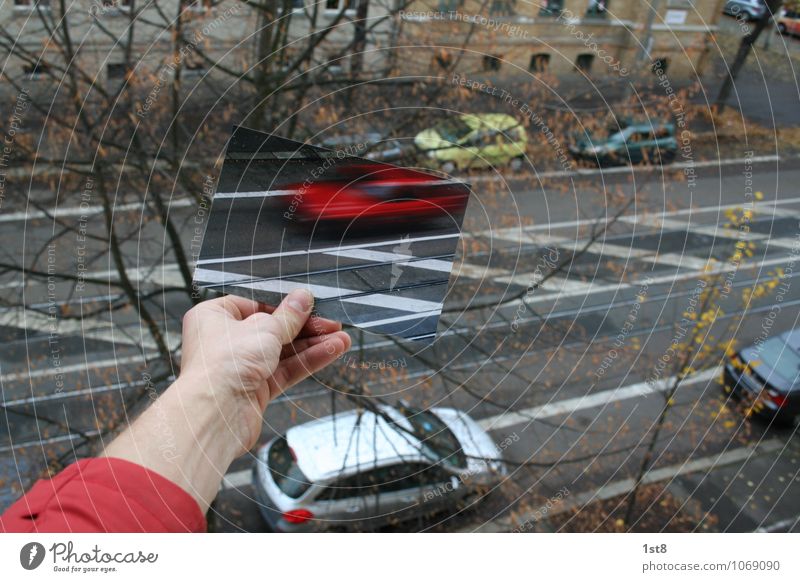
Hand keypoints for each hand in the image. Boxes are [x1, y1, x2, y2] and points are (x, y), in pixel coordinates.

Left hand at [178, 290, 350, 452]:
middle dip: (306, 326)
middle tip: (332, 322)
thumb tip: (303, 298)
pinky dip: (308, 361)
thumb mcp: (264, 329)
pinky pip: (285, 370)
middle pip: (273, 328)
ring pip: (283, 351)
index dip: (286, 304)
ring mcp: (241, 366)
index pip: (257, 303)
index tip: (310, 302)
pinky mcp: (255, 389)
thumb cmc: (222, 365)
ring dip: (313, 344)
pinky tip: (331, 352)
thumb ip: (289, 316)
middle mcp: (226, 341)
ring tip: (341, 339)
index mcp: (216, 316)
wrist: (215, 414)